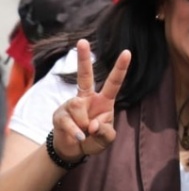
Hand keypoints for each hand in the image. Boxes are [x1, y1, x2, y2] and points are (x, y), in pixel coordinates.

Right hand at [50, 39, 130, 162]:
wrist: (74, 149)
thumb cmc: (94, 139)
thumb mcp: (106, 139)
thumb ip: (105, 132)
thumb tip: (93, 124)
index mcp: (104, 100)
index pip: (114, 82)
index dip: (120, 68)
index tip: (127, 52)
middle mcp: (87, 98)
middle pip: (84, 76)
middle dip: (83, 58)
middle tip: (82, 41)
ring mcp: (72, 104)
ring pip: (77, 107)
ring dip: (83, 124)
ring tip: (85, 133)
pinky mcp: (59, 114)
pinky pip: (68, 121)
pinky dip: (75, 132)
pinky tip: (78, 136)